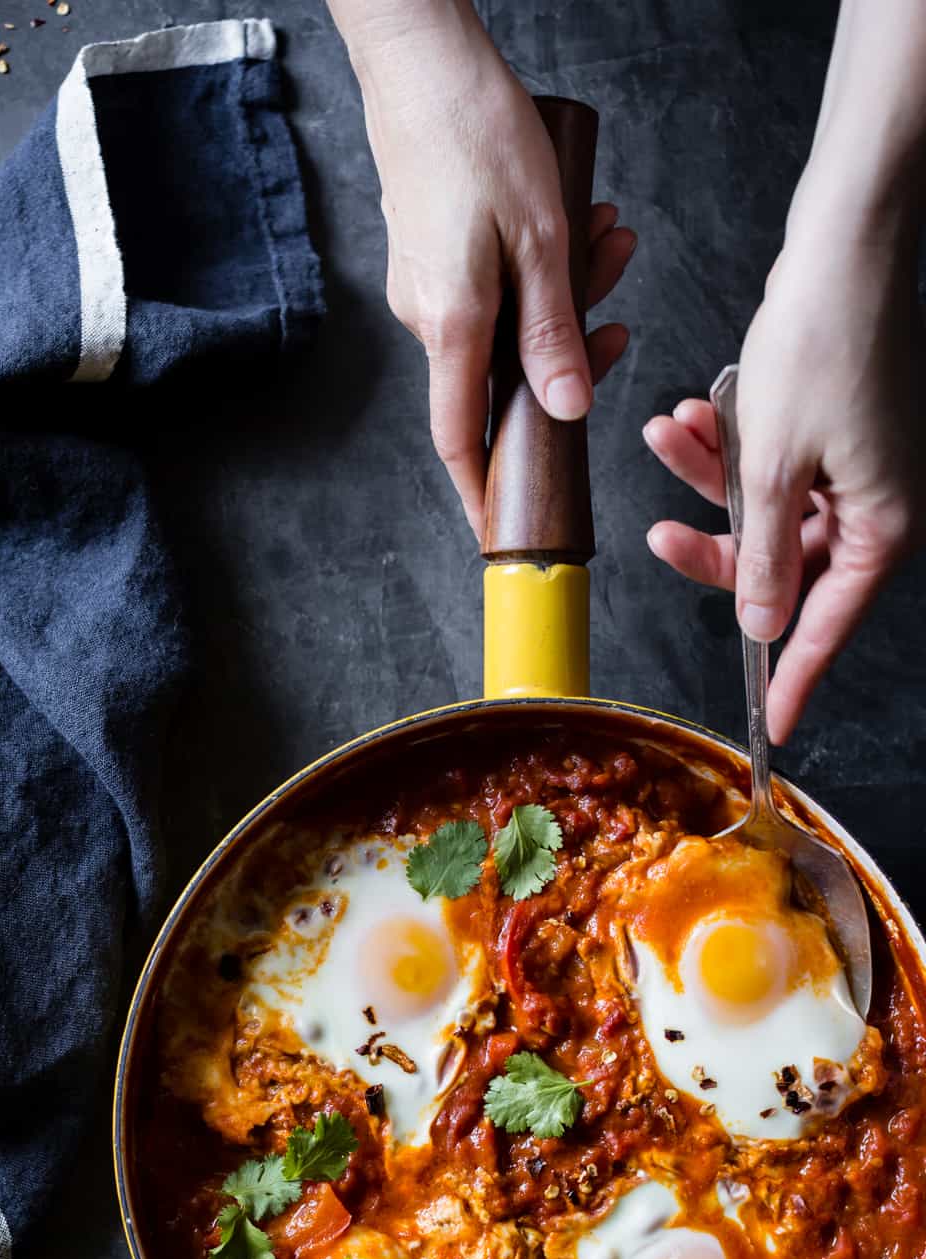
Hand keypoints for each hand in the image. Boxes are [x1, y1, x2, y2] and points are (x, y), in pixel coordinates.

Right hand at [345, 5, 633, 534]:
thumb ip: (554, 332)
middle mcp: (427, 317)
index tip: (504, 529)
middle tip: (619, 317)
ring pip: (505, 325)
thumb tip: (567, 409)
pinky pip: (491, 290)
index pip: (461, 440)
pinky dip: (537, 272)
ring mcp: (424, 287)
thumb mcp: (539, 238)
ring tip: (610, 243)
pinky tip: (576, 228)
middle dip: (569, 354)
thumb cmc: (475, 132)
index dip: (483, 493)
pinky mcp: (430, 256)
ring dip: (564, 297)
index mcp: (451, 325)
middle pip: (501, 377)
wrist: (420, 60)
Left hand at [644, 220, 925, 741]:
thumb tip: (762, 624)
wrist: (844, 242)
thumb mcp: (772, 465)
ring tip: (670, 436)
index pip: (825, 627)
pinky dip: (729, 448)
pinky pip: (770, 466)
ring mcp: (857, 469)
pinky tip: (694, 416)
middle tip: (661, 533)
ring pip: (764, 511)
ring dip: (710, 481)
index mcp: (882, 527)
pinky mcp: (834, 433)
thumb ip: (763, 555)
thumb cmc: (822, 341)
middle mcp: (877, 504)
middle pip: (781, 567)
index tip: (768, 731)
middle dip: (715, 544)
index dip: (789, 678)